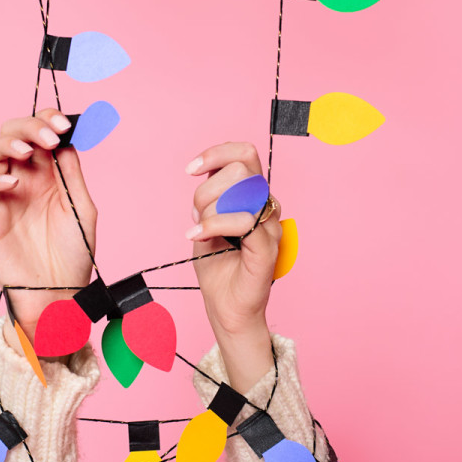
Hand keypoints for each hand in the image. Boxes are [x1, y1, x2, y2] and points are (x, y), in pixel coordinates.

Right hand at [0, 109, 96, 354]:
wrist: (61, 292)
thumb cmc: (75, 253)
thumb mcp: (81, 207)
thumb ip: (70, 173)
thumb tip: (65, 137)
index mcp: (46, 172)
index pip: (38, 133)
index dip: (46, 120)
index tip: (62, 122)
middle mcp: (22, 178)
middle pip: (12, 135)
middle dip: (28, 127)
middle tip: (48, 136)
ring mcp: (2, 195)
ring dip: (8, 144)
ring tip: (28, 152)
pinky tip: (12, 184)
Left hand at [185, 142, 281, 391]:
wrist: (225, 307)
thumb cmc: (217, 265)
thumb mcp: (206, 220)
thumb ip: (210, 195)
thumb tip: (203, 173)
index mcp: (254, 195)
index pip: (244, 154)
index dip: (216, 154)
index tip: (191, 169)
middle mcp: (267, 206)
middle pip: (242, 168)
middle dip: (207, 187)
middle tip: (195, 213)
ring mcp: (270, 227)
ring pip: (243, 191)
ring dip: (210, 207)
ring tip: (198, 230)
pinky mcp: (267, 249)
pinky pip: (243, 221)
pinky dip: (213, 224)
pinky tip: (197, 236)